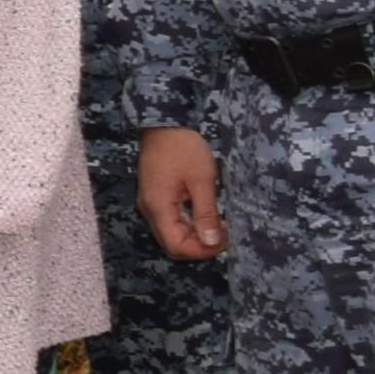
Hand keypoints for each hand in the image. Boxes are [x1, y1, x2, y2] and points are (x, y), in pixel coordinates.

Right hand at [142, 128, 222, 261]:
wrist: (163, 123)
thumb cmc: (184, 148)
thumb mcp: (202, 180)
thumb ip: (206, 213)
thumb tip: (212, 242)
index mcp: (159, 208)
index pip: (177, 246)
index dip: (202, 250)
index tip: (225, 238)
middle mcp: (150, 211)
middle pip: (172, 244)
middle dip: (200, 246)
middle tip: (224, 232)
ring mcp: (150, 204)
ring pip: (171, 234)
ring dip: (195, 236)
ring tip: (217, 223)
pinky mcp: (154, 197)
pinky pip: (170, 222)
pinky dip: (188, 225)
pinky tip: (204, 213)